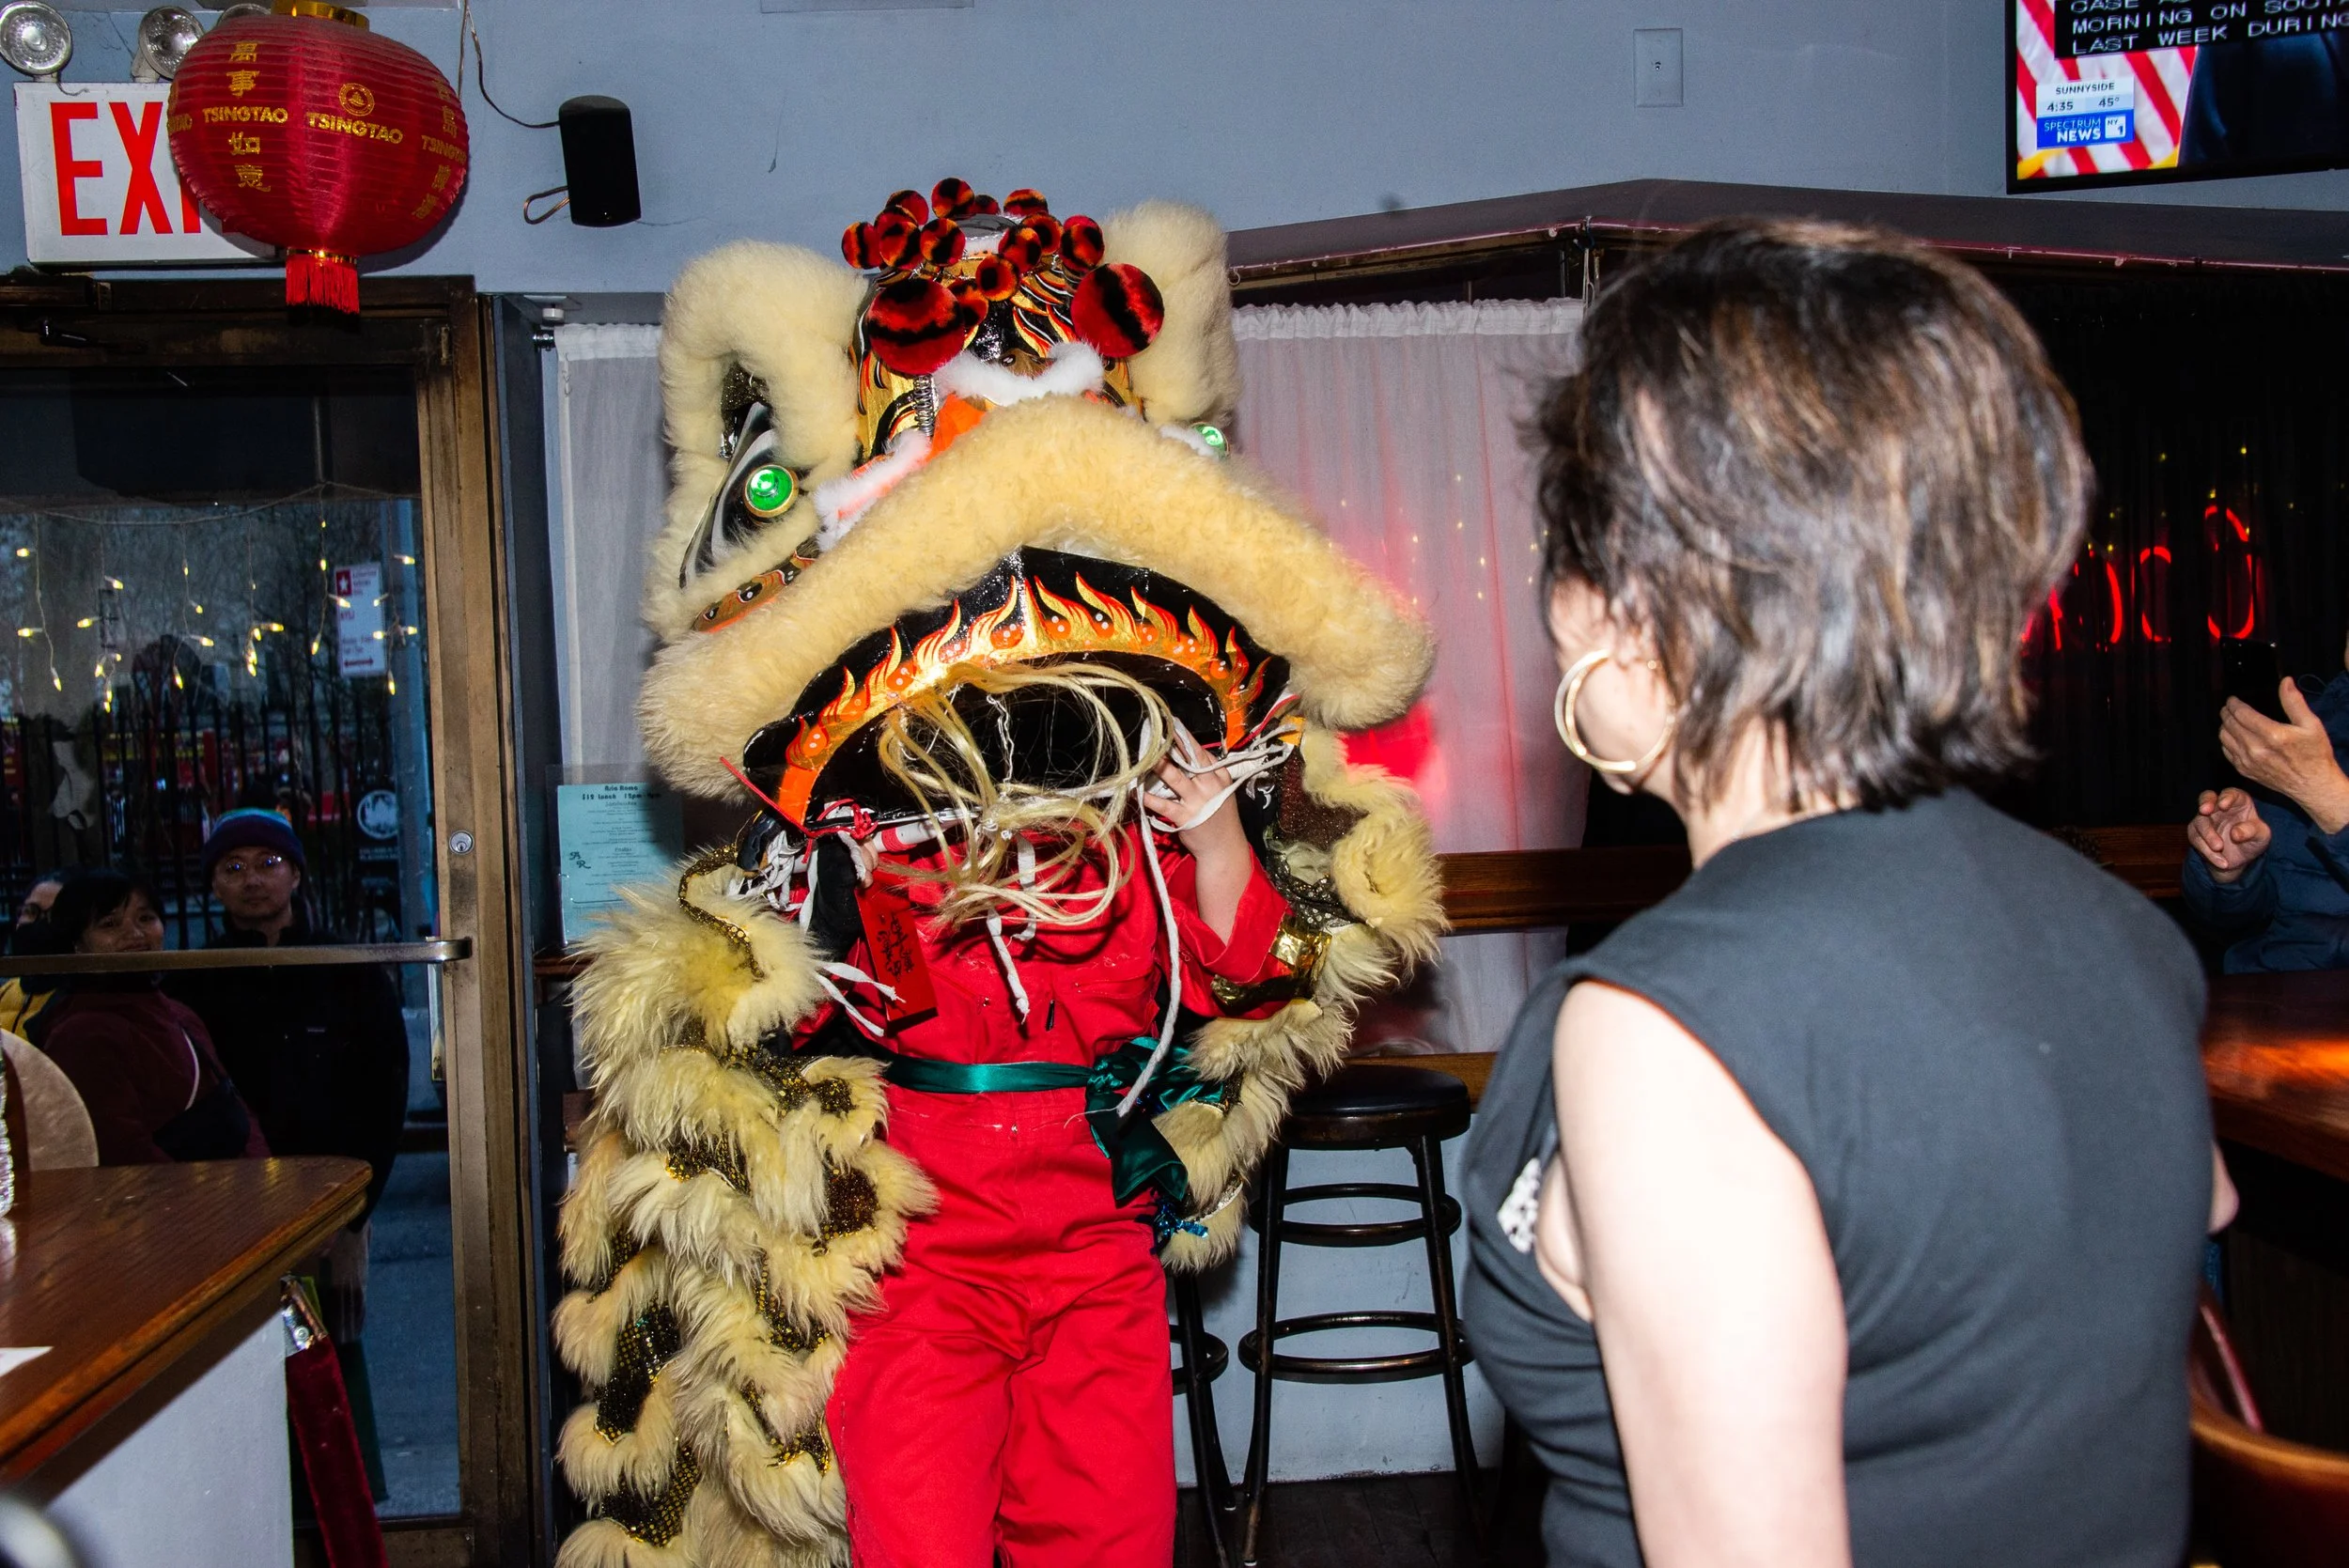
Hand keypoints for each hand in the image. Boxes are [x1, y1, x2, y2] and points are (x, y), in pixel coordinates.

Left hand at [1145, 724, 1248, 939]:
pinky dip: (1148, 797)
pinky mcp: (1184, 816)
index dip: (1185, 738)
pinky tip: (1137, 791)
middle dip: (1172, 744)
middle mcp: (1210, 785)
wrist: (1224, 848)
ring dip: (1158, 765)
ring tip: (1144, 755)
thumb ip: (1207, 774)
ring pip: (1174, 777)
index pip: (1201, 752)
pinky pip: (1162, 803)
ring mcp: (1197, 801)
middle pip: (1188, 759)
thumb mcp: (1221, 792)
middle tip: (1156, 730)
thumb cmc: (1219, 818)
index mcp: (1220, 777)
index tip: (1172, 724)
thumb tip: (1187, 754)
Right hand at [2188, 788, 2271, 884]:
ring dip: (2208, 836)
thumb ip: (2252, 832)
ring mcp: (2206, 819)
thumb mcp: (2261, 837)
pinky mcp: (2196, 833)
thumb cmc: (2253, 840)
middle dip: (2205, 802)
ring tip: (2219, 848)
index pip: (2230, 793)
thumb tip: (2235, 833)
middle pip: (2207, 797)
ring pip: (2200, 822)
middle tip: (2205, 811)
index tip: (2223, 805)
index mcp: (2238, 802)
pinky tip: (2221, 861)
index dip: (2226, 797)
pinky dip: (2207, 851)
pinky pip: (2197, 839)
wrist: (2240, 859)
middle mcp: (2219, 807)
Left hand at [2219, 682, 2348, 833]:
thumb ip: (2294, 702)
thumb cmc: (2315, 755)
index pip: (2241, 714)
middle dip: (2227, 713)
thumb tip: (2285, 682)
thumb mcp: (2311, 724)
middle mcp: (2256, 749)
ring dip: (2224, 726)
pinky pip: (2227, 753)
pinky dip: (2226, 742)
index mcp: (2271, 735)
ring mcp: (2248, 762)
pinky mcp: (2246, 771)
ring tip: (2229, 719)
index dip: (2234, 704)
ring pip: (2224, 738)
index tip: (2232, 699)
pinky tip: (2232, 737)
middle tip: (2228, 707)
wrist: (2313, 785)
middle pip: (2230, 725)